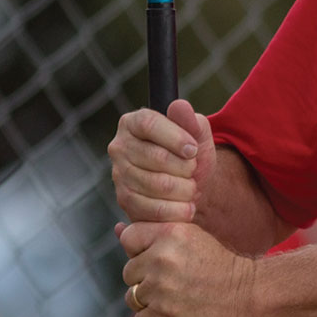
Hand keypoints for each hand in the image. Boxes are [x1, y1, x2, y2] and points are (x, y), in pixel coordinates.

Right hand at [108, 99, 214, 223]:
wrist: (190, 187)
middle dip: (185, 167)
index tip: (193, 150)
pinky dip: (176, 210)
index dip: (175, 137)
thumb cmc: (190, 155)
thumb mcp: (198, 134)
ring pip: (158, 184)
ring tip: (191, 187)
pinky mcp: (124, 200)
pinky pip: (153, 208)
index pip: (149, 124)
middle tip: (193, 171)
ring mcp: (119, 174)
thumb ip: (191, 120)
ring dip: (184, 189)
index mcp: (133, 123)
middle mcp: (120, 147)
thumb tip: (179, 106)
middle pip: (156, 157)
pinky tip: (186, 206)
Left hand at [120, 219, 259, 316]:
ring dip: (149, 303)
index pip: (129, 238)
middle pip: (129, 272)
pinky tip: (175, 314)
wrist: (248, 293)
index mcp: (170, 233)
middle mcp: (162, 258)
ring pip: (133, 298)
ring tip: (175, 299)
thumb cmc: (218, 265)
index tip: (160, 259)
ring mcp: (162, 288)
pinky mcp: (164, 314)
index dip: (141, 251)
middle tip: (173, 283)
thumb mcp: (190, 238)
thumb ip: (154, 234)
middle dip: (145, 280)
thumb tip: (117, 228)